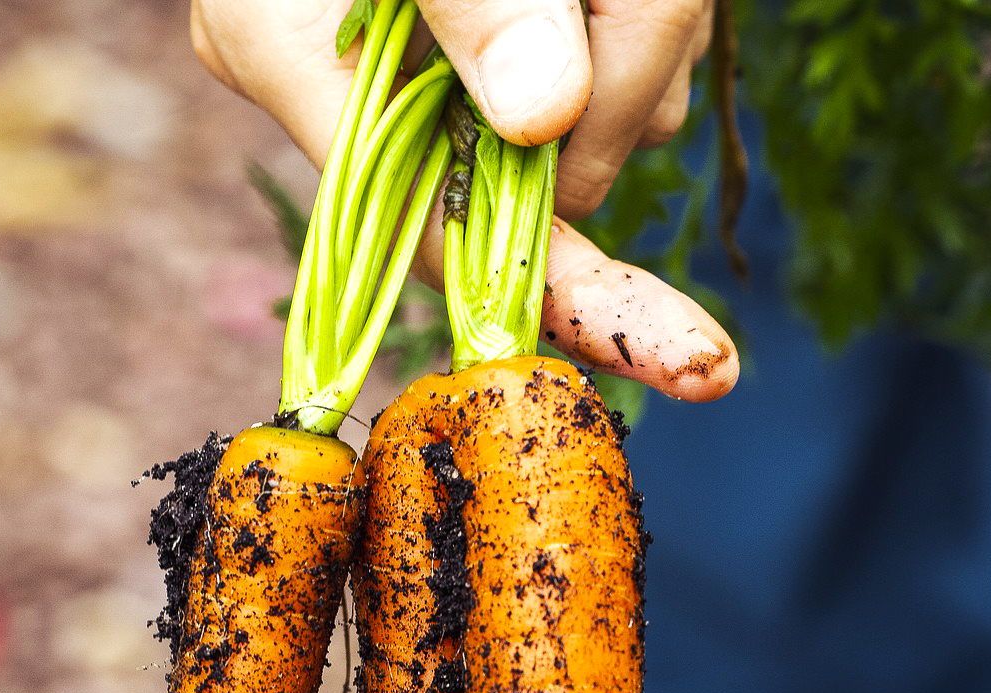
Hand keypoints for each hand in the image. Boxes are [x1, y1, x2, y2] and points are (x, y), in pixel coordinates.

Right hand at [193, 0, 736, 401]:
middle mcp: (364, 84)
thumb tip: (545, 119)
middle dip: (632, 74)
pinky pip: (621, 57)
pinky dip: (648, 8)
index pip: (445, 236)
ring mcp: (441, 63)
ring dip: (651, 21)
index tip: (694, 359)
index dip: (573, 300)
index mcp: (295, 58)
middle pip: (554, 169)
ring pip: (610, 109)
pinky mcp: (509, 35)